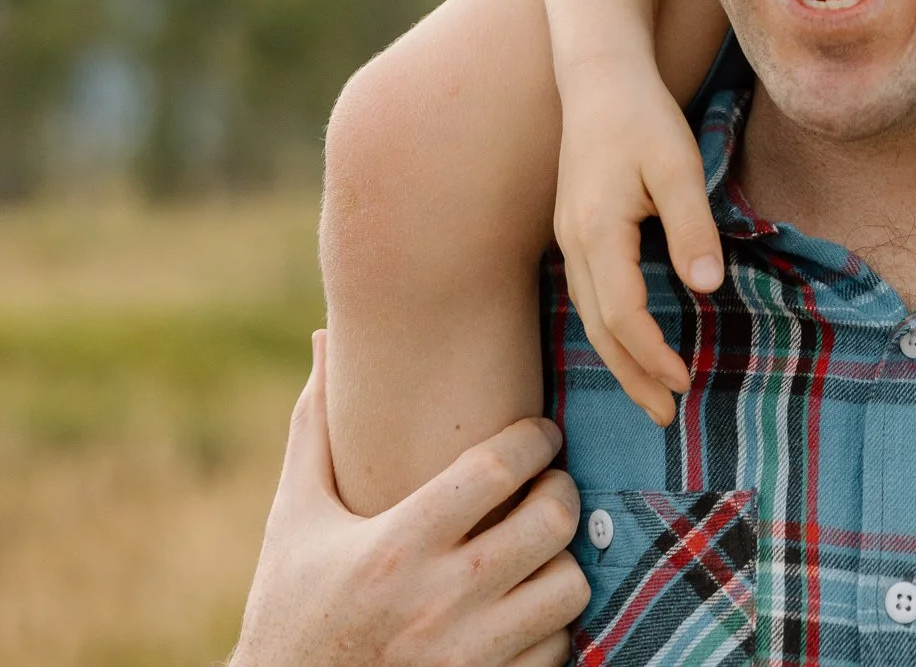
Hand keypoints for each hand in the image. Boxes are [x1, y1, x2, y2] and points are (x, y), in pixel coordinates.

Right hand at [232, 333, 589, 666]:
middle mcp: (440, 601)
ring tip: (540, 545)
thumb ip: (316, 427)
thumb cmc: (288, 610)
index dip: (535, 436)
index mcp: (397, 543)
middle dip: (560, 490)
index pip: (499, 466)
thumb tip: (322, 339)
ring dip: (562, 560)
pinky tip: (525, 604)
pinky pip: (556, 651)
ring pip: (568, 588)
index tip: (539, 432)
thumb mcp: (296, 518)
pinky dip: (551, 625)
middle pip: (551, 520)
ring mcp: (467, 657)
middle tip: (548, 483)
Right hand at [552, 58, 724, 424]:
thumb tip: (707, 287)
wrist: (600, 76)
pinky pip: (588, 294)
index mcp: (597, 232)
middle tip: (665, 416)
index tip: (686, 383)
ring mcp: (568, 238)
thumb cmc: (642, 117)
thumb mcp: (677, 166)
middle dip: (632, 376)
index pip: (623, 315)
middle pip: (599, 329)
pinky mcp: (574, 229)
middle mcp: (574, 243)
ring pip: (589, 316)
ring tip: (650, 392)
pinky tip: (629, 339)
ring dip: (619, 358)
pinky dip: (610, 328)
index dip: (653, 356)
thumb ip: (692, 226)